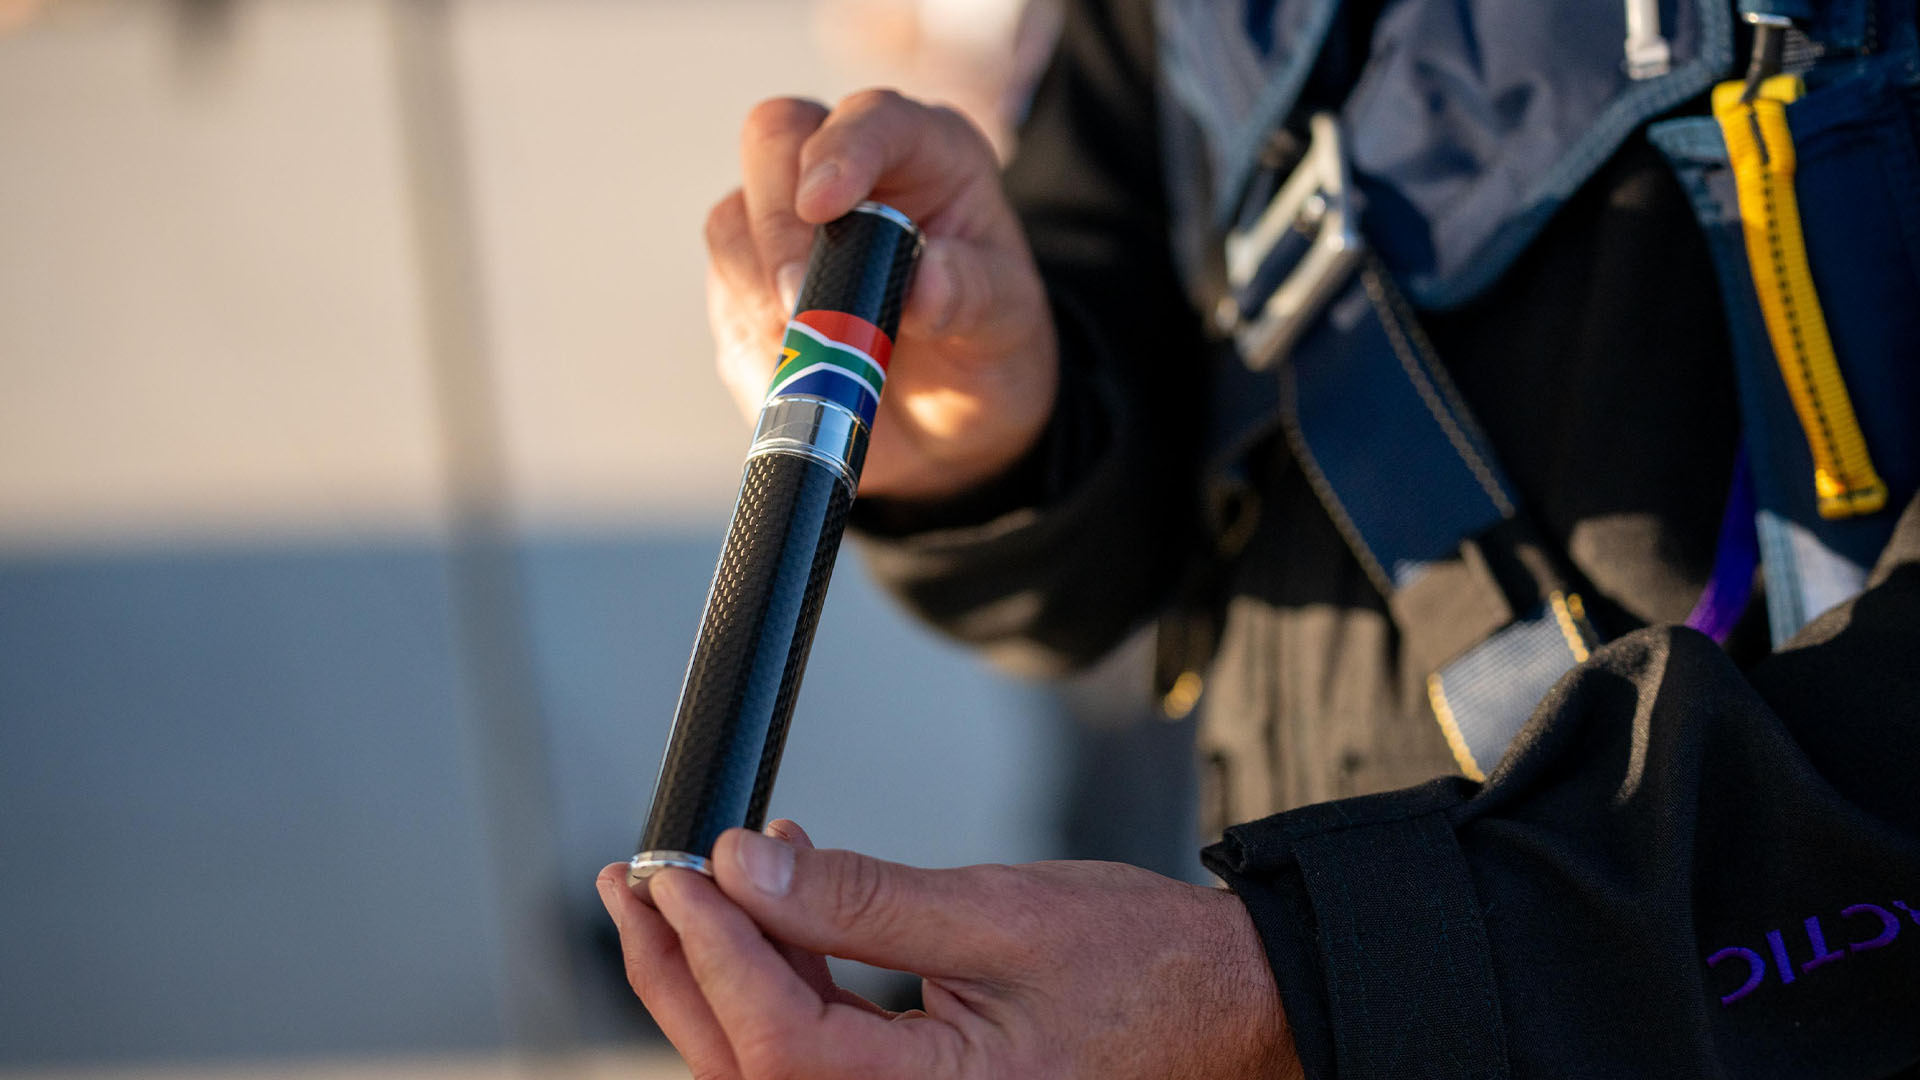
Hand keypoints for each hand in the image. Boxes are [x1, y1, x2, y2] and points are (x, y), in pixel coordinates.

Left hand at [596, 821, 1300, 1078]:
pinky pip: (816, 1049)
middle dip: (677, 973)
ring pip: (769, 1061)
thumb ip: (864, 900)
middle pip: (748, 1066)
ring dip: (716, 973)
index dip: (716, 952)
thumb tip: (748, 869)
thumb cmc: (1148, 969)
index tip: (681, 871)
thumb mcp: (1002, 913)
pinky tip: (776, 900)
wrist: (1229, 1004)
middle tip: (635, 883)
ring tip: (688, 882)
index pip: (781, 1041)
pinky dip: (779, 975)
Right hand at [705, 90, 1058, 500]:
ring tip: (810, 346)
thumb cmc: (986, 349)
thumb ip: (973, 296)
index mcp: (926, 154)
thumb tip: (927, 282)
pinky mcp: (752, 282)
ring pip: (733, 219)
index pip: (874, 117)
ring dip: (757, 286)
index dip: (841, 149)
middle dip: (780, 220)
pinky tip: (795, 366)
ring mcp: (790, 223)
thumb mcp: (1005, 325)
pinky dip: (751, 333)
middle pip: (775, 139)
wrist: (951, 420)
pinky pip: (726, 292)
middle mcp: (850, 171)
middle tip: (799, 296)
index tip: (822, 205)